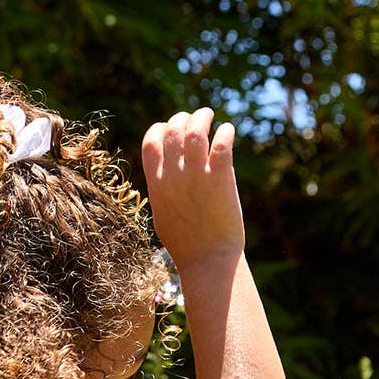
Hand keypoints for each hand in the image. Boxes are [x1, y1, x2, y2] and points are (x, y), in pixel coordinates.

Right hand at [141, 107, 243, 262]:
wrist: (208, 261)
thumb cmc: (186, 244)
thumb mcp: (163, 215)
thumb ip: (163, 190)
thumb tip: (164, 174)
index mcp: (157, 185)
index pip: (151, 142)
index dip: (160, 129)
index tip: (171, 129)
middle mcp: (174, 177)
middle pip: (172, 130)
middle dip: (183, 118)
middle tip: (196, 120)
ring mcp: (197, 176)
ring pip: (195, 131)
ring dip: (202, 117)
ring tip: (210, 116)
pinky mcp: (220, 178)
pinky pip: (221, 143)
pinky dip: (225, 131)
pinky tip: (227, 133)